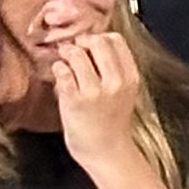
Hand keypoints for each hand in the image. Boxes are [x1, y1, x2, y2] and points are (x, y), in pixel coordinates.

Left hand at [43, 26, 147, 169]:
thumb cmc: (111, 121)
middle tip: (73, 52)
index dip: (98, 38)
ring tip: (65, 65)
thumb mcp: (123, 91)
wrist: (106, 151)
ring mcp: (95, 91)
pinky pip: (62, 71)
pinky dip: (58, 69)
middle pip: (96, 42)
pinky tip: (60, 78)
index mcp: (131, 77)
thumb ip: (113, 68)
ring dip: (66, 56)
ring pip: (76, 54)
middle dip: (81, 43)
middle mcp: (116, 81)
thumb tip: (89, 42)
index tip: (89, 47)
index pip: (115, 40)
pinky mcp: (75, 100)